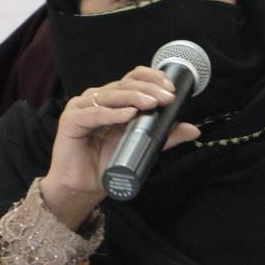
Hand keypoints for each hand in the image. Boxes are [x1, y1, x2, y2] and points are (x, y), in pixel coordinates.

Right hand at [40, 66, 199, 228]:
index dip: (151, 78)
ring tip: (152, 104)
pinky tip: (128, 114)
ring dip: (134, 98)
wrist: (83, 186)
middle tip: (166, 98)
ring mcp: (82, 108)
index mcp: (112, 100)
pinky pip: (94, 114)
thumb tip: (193, 130)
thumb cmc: (108, 163)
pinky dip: (112, 114)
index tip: (170, 88)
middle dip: (148, 90)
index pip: (132, 78)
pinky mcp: (70, 121)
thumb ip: (164, 135)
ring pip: (111, 96)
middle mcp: (96, 99)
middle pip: (124, 85)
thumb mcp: (141, 145)